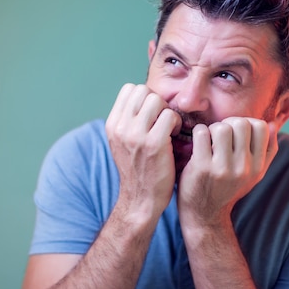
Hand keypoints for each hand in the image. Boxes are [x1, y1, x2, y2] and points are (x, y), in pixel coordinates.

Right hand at [105, 83, 181, 218]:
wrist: (140, 199)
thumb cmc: (138, 169)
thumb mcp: (122, 142)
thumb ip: (128, 120)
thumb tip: (143, 98)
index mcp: (112, 124)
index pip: (129, 89)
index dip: (145, 97)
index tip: (151, 115)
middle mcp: (120, 127)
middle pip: (143, 90)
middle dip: (157, 102)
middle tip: (162, 121)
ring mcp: (136, 135)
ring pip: (156, 99)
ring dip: (167, 111)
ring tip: (168, 128)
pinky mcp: (154, 144)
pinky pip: (170, 115)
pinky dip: (176, 123)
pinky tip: (174, 137)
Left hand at [177, 117, 277, 226]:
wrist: (205, 214)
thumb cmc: (228, 189)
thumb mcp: (254, 175)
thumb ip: (267, 151)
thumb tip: (273, 123)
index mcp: (257, 167)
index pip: (261, 127)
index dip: (247, 122)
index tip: (236, 132)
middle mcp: (243, 168)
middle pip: (241, 124)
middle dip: (228, 123)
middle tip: (219, 133)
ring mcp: (222, 168)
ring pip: (222, 128)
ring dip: (212, 128)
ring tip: (209, 138)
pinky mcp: (202, 168)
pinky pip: (202, 133)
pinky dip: (198, 132)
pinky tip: (198, 141)